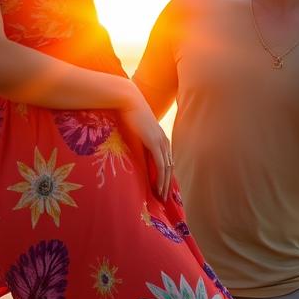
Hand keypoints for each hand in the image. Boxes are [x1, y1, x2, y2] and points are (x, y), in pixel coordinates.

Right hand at [120, 86, 173, 202]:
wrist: (128, 101)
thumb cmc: (128, 114)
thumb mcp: (135, 131)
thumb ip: (137, 142)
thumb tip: (132, 150)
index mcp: (160, 139)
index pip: (167, 161)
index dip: (165, 176)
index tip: (162, 188)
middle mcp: (164, 142)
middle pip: (170, 167)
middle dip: (167, 183)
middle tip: (164, 198)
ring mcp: (161, 142)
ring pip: (167, 169)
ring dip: (165, 184)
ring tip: (161, 197)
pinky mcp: (155, 144)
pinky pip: (161, 165)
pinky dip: (161, 178)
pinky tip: (158, 188)